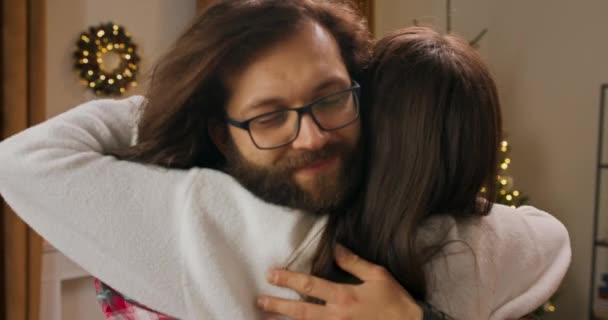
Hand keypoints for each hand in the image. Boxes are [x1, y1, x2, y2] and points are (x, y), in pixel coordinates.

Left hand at [257, 244, 422, 319]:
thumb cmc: (396, 302)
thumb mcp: (378, 276)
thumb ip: (354, 263)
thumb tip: (336, 248)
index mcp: (344, 296)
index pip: (309, 286)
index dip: (288, 280)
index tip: (271, 275)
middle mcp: (336, 316)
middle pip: (300, 312)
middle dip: (278, 305)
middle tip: (259, 300)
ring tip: (266, 319)